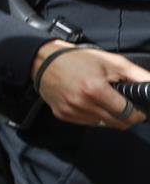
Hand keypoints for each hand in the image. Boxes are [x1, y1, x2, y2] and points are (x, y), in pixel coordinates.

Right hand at [34, 44, 149, 128]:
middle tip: (124, 104)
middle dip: (126, 117)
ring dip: (110, 117)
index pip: (127, 114)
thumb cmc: (77, 58)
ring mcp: (71, 111)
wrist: (43, 60)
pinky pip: (88, 123)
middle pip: (117, 123)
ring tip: (105, 101)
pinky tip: (90, 103)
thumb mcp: (111, 61)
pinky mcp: (63, 115)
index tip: (139, 109)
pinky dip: (94, 116)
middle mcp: (82, 103)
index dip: (138, 113)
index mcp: (95, 90)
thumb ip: (137, 75)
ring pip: (103, 125)